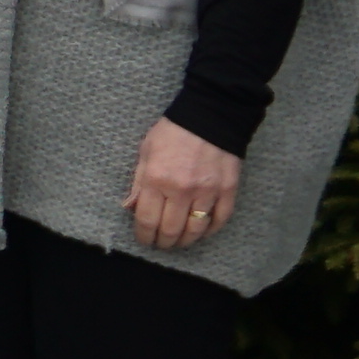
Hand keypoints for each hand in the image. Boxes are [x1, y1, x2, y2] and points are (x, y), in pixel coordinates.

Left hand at [126, 117, 242, 251]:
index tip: (144, 239)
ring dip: (186, 240)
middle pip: (171, 230)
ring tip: (179, 241)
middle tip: (161, 244)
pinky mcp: (228, 190)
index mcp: (156, 179)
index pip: (147, 220)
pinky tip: (202, 231)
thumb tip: (130, 208)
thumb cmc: (173, 132)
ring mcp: (207, 191)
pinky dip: (210, 230)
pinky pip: (220, 219)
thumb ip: (138, 182)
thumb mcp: (146, 151)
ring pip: (196, 229)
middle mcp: (181, 189)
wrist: (211, 115)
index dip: (144, 235)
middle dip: (163, 242)